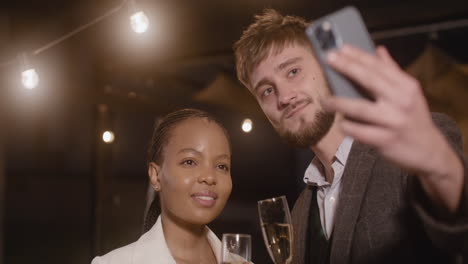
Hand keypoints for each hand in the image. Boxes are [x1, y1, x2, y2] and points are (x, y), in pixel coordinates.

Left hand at [322, 45, 462, 211]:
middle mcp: (401, 101)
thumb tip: (378, 50)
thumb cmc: (413, 118)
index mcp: (406, 86)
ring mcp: (393, 121)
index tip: (341, 48)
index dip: (359, 56)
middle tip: (329, 59)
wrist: (429, 151)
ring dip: (339, 103)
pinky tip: (341, 123)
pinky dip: (348, 127)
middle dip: (347, 67)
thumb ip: (392, 71)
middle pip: (369, 80)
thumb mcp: (409, 93)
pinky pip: (360, 132)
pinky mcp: (385, 140)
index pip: (379, 67)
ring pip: (360, 108)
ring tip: (325, 100)